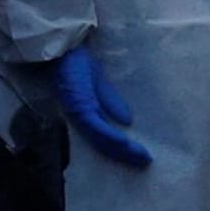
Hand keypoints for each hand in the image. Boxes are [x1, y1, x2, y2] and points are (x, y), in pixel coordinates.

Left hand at [54, 45, 151, 167]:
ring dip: (122, 150)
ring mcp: (79, 114)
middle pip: (102, 144)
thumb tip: (127, 121)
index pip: (102, 139)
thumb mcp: (98, 83)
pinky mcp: (79, 107)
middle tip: (146, 163)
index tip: (139, 158)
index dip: (120, 150)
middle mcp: (79, 118)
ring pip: (101, 139)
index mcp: (83, 114)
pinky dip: (111, 137)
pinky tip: (126, 144)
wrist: (63, 48)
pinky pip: (96, 127)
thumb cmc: (77, 62)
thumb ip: (110, 101)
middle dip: (124, 156)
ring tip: (142, 158)